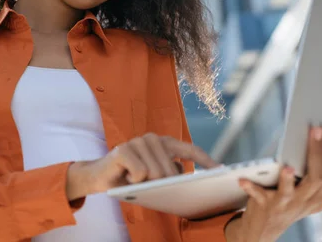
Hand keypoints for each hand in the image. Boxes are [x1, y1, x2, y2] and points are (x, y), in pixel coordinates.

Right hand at [66, 133, 219, 199]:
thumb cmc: (131, 177)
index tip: (222, 170)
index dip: (206, 160)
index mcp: (164, 143)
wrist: (100, 176)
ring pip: (156, 173)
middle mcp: (153, 138)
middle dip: (162, 183)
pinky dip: (133, 181)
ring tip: (133, 179)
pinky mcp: (124, 149)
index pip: (190, 149)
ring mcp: (138, 141)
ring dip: (145, 183)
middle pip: (171, 170)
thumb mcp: (155, 176)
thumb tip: (190, 178)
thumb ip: (172, 173)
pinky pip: (141, 173)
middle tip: (146, 183)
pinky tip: (126, 177)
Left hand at [225, 126, 321, 241]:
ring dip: (288, 180)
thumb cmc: (288, 206)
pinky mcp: (264, 205)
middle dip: (317, 152)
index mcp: (316, 197)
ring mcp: (284, 204)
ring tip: (287, 168)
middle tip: (315, 130)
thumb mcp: (309, 202)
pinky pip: (258, 196)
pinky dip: (250, 188)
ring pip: (289, 192)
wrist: (265, 230)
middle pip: (316, 177)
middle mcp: (303, 201)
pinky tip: (242, 180)